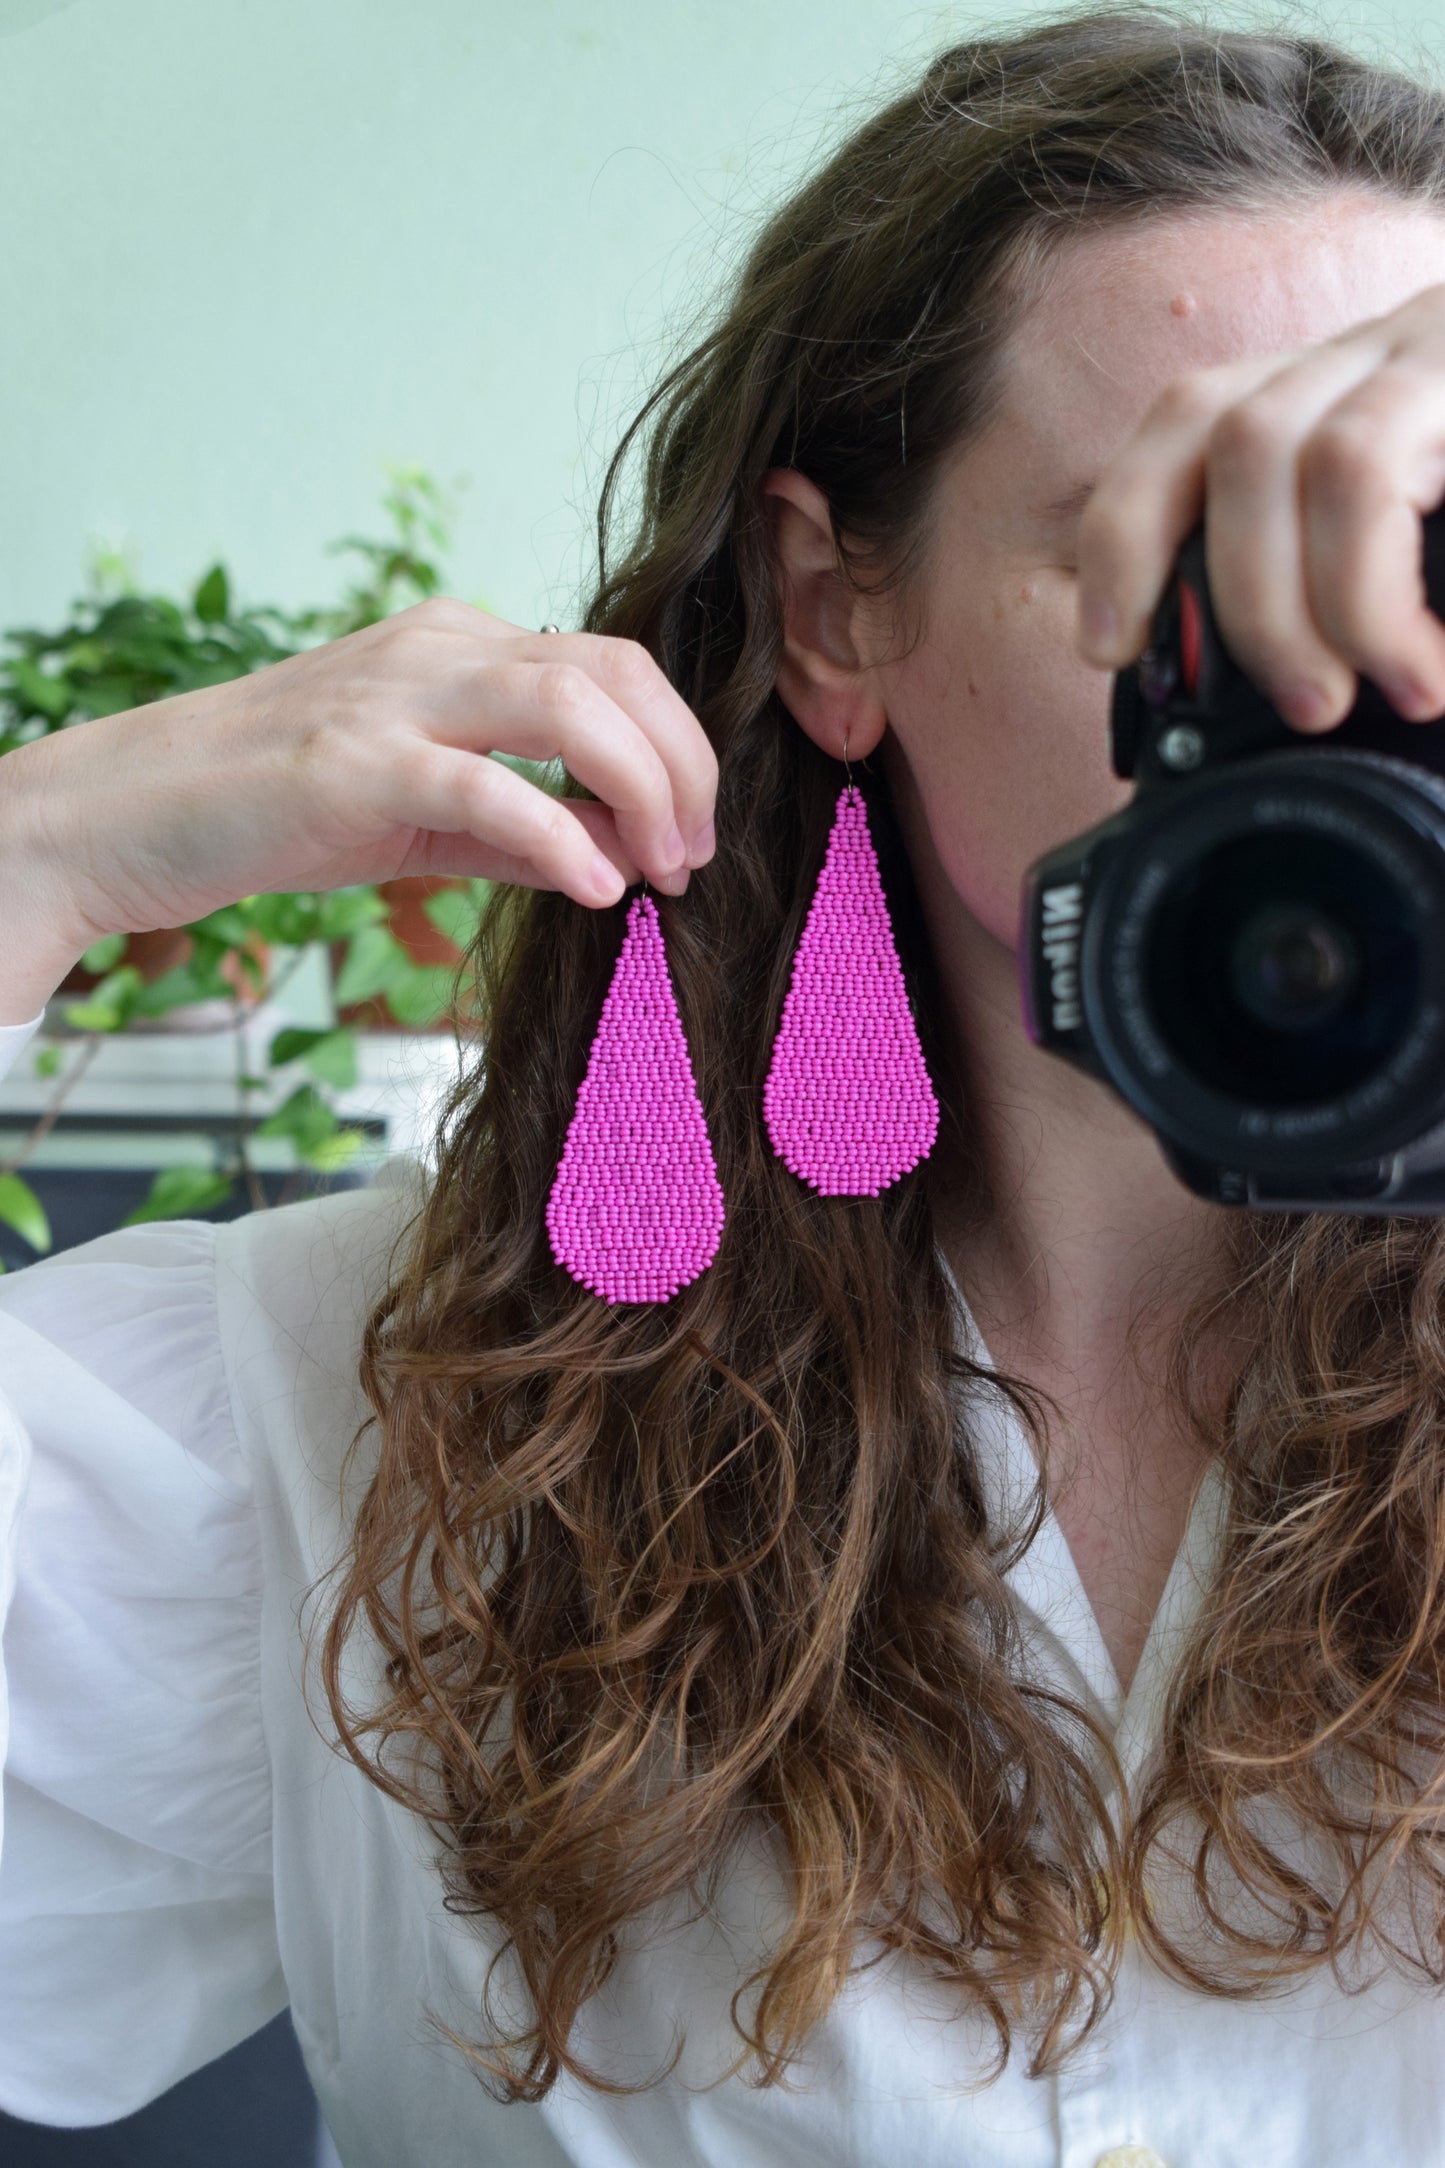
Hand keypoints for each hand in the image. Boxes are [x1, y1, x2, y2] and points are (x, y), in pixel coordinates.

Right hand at [2, 600, 718, 955]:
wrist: (137, 814)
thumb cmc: (280, 808)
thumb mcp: (424, 811)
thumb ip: (524, 826)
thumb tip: (623, 858)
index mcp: (460, 643)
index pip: (610, 664)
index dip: (677, 746)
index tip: (692, 835)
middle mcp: (438, 647)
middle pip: (612, 670)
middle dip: (681, 764)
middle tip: (695, 855)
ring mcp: (396, 696)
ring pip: (567, 702)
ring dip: (642, 788)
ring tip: (662, 868)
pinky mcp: (356, 762)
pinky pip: (488, 785)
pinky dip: (560, 835)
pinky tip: (597, 890)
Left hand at [1073, 280, 1444, 732]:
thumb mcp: (1436, 544)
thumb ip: (1369, 582)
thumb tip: (1298, 695)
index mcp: (1351, 386)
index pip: (1190, 417)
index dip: (1125, 530)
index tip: (1111, 647)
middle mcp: (1386, 346)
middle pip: (1221, 429)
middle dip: (1231, 594)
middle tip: (1299, 705)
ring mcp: (1434, 348)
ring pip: (1285, 450)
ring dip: (1300, 601)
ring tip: (1362, 691)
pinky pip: (1363, 470)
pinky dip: (1366, 591)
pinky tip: (1423, 664)